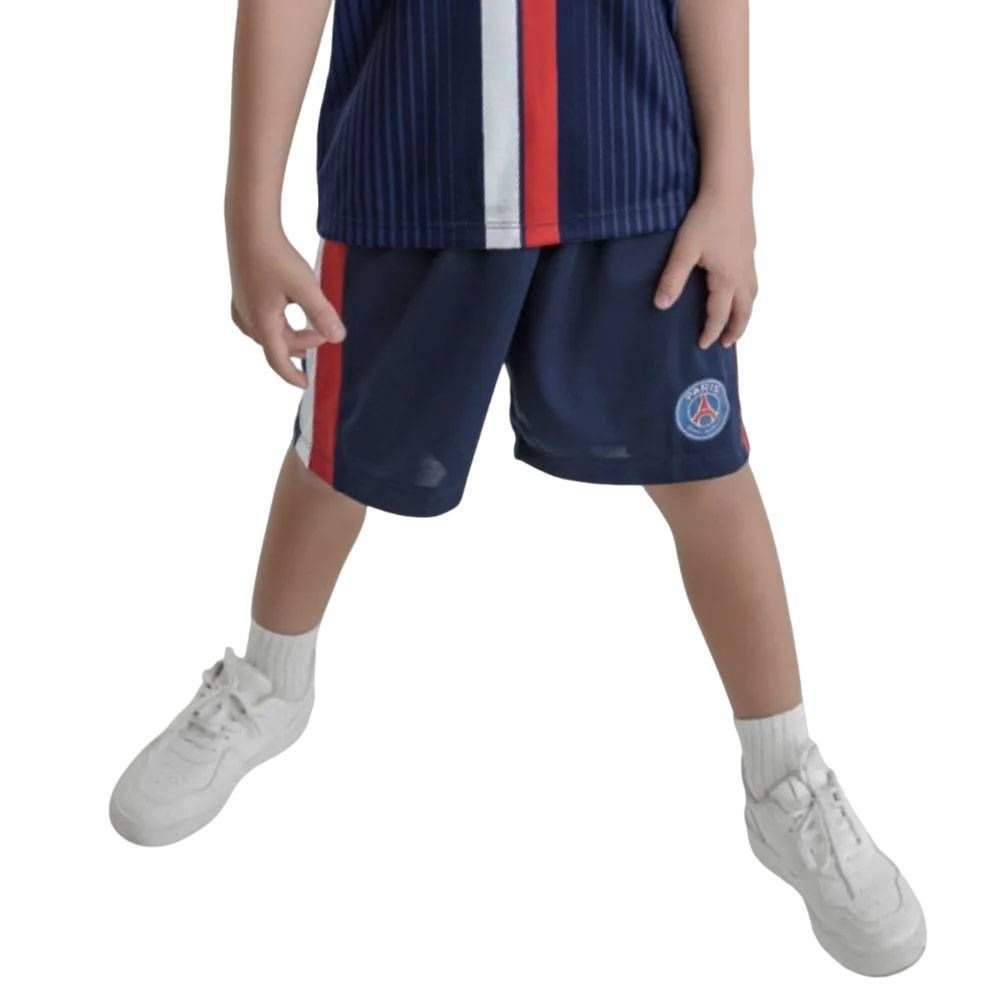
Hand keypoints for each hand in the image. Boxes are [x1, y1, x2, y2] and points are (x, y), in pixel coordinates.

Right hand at [227, 229, 345, 387]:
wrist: (248, 225)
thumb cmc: (276, 255)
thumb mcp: (305, 287)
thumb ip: (322, 314)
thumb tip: (338, 339)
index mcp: (263, 322)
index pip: (278, 359)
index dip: (292, 374)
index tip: (306, 383)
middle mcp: (248, 316)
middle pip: (275, 343)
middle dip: (298, 348)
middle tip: (322, 341)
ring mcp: (241, 303)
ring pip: (264, 332)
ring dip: (284, 337)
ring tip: (303, 335)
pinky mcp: (241, 289)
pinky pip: (254, 318)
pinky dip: (270, 323)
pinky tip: (277, 314)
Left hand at [654, 190, 757, 348]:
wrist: (729, 186)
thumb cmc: (705, 216)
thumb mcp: (684, 249)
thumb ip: (673, 278)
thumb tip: (662, 306)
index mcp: (726, 277)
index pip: (719, 314)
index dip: (711, 332)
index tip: (703, 345)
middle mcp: (742, 272)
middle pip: (744, 310)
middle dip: (736, 329)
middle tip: (726, 343)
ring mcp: (749, 259)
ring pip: (752, 294)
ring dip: (745, 312)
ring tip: (737, 321)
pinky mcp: (750, 247)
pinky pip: (752, 280)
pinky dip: (747, 294)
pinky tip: (738, 288)